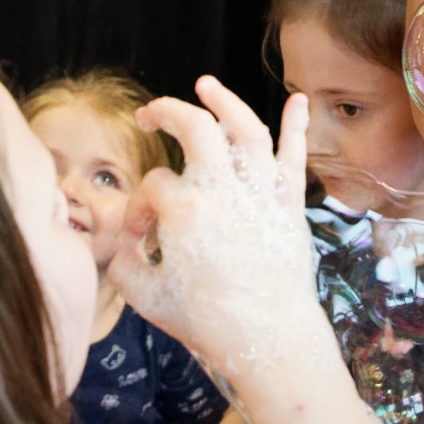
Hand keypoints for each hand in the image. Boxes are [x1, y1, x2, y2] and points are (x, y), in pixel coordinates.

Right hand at [109, 78, 328, 379]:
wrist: (267, 338)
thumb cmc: (207, 321)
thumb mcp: (145, 297)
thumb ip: (123, 263)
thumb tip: (125, 241)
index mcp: (183, 208)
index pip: (152, 185)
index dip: (139, 207)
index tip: (140, 236)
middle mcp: (222, 188)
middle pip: (193, 127)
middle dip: (167, 111)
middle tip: (150, 114)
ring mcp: (259, 190)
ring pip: (246, 127)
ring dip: (225, 100)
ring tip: (207, 85)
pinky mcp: (288, 202)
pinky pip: (295, 154)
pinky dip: (298, 125)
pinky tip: (299, 101)